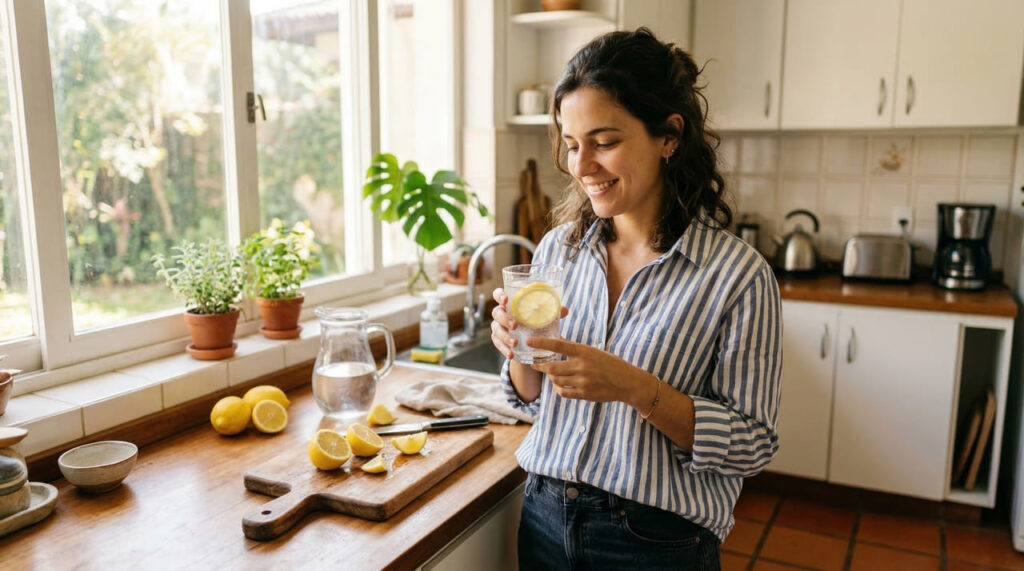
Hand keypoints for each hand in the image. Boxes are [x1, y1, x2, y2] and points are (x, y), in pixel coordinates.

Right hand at [490, 288, 569, 360]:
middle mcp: (501, 314)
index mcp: (510, 303)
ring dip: (505, 336)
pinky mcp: (498, 340)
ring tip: (515, 343)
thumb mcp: (543, 316)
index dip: (500, 295)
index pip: (499, 294)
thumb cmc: (534, 321)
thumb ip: (553, 312)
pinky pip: (498, 344)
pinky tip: (511, 354)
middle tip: (515, 325)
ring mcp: (498, 327)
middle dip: (505, 319)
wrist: (529, 340)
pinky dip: (504, 350)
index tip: (506, 300)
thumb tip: (564, 310)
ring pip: (496, 330)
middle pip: (497, 313)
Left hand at [528, 337, 655, 404]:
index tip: (529, 341)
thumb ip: (575, 349)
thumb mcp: (594, 352)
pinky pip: (563, 392)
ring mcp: (582, 381)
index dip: (541, 343)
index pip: (558, 344)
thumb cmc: (611, 364)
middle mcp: (581, 366)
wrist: (627, 383)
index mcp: (584, 351)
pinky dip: (559, 388)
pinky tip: (560, 385)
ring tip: (553, 375)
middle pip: (552, 367)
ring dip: (551, 377)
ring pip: (556, 380)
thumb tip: (558, 341)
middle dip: (540, 366)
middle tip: (534, 365)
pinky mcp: (584, 394)